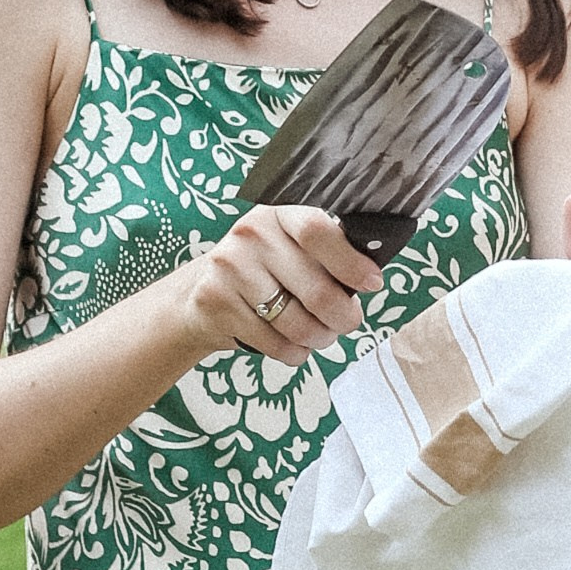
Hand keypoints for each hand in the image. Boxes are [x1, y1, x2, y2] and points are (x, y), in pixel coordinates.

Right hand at [179, 203, 383, 366]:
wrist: (198, 293)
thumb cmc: (261, 272)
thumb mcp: (289, 249)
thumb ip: (324, 256)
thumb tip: (370, 278)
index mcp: (279, 216)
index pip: (317, 230)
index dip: (350, 262)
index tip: (372, 283)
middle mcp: (252, 236)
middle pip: (316, 289)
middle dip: (343, 317)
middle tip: (346, 322)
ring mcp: (230, 269)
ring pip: (297, 323)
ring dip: (318, 338)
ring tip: (317, 335)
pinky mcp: (217, 304)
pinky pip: (274, 344)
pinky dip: (293, 353)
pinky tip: (291, 344)